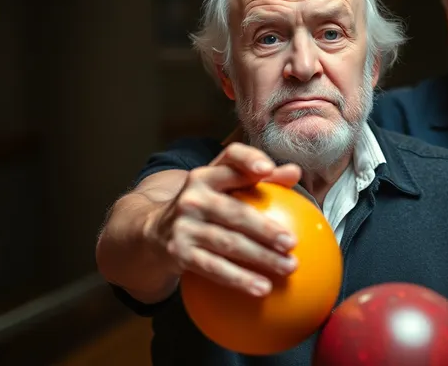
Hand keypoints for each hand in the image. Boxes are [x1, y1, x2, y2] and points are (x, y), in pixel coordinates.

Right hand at [146, 142, 302, 296]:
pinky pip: (214, 268)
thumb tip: (295, 172)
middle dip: (265, 229)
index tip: (268, 170)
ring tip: (287, 267)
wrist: (153, 231)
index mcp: (206, 175)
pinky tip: (262, 288)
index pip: (229, 159)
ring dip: (260, 258)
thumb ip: (258, 178)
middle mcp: (192, 197)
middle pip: (235, 212)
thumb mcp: (224, 186)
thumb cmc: (204, 206)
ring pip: (228, 243)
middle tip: (292, 243)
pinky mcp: (179, 252)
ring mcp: (183, 225)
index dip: (248, 161)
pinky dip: (240, 279)